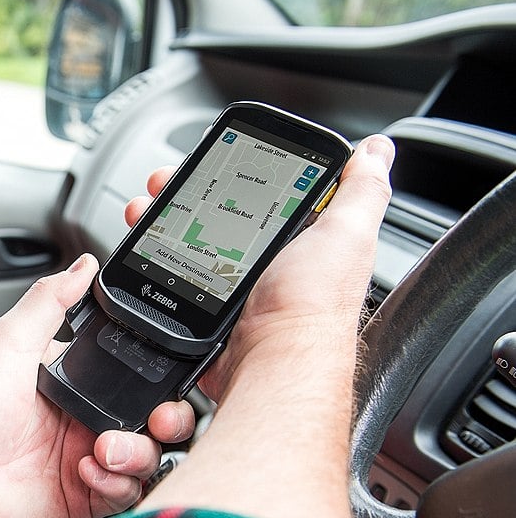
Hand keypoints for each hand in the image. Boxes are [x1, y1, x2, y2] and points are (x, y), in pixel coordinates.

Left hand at [0, 256, 194, 517]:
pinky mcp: (84, 497)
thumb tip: (83, 265)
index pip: (143, 378)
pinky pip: (125, 493)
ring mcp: (89, 460)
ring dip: (138, 453)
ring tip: (104, 448)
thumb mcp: (12, 337)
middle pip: (160, 422)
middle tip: (157, 418)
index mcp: (82, 383)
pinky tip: (87, 469)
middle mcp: (90, 421)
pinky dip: (115, 482)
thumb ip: (52, 299)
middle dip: (171, 419)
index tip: (168, 376)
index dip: (164, 378)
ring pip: (149, 459)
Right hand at [125, 135, 394, 402]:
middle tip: (161, 187)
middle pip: (211, 220)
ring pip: (185, 251)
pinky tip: (142, 255)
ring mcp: (230, 296)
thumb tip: (377, 150)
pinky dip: (152, 269)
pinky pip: (172, 288)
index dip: (228, 172)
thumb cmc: (311, 308)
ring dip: (158, 228)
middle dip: (181, 197)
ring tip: (141, 215)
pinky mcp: (204, 321)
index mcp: (297, 245)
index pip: (256, 195)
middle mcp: (264, 270)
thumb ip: (362, 190)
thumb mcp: (347, 234)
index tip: (204, 157)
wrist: (272, 367)